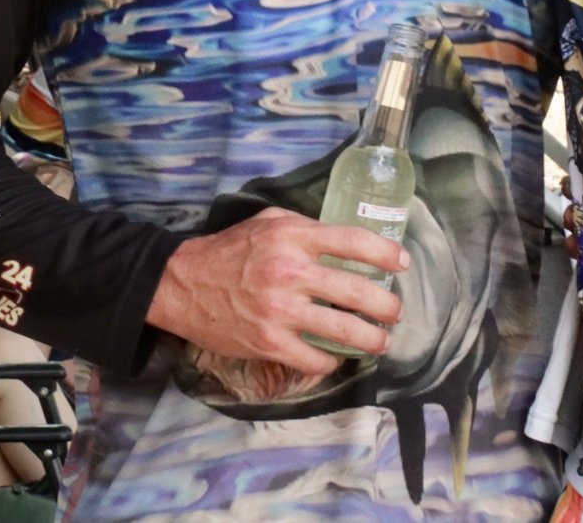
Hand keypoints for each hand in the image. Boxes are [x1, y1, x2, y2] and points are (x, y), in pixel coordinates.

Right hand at [146, 207, 409, 375]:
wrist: (180, 284)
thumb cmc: (229, 249)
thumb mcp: (268, 222)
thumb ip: (306, 228)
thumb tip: (344, 240)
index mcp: (294, 237)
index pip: (354, 242)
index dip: (385, 253)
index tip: (401, 263)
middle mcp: (290, 272)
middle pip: (357, 291)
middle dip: (386, 305)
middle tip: (396, 312)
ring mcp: (279, 311)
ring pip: (342, 330)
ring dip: (371, 339)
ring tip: (382, 341)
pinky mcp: (267, 343)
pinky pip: (313, 359)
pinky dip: (330, 361)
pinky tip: (336, 358)